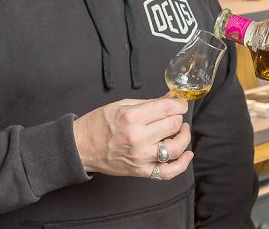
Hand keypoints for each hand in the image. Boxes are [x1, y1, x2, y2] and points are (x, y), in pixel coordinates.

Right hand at [72, 96, 193, 179]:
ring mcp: (140, 157)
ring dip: (183, 137)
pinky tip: (187, 154)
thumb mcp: (122, 105)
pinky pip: (168, 172)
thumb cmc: (98, 124)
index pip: (168, 108)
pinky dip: (182, 165)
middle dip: (178, 117)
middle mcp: (138, 138)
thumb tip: (172, 97)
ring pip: (176, 147)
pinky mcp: (141, 171)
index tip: (180, 102)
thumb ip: (150, 102)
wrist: (81, 147)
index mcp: (132, 117)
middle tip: (174, 114)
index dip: (179, 103)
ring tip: (181, 130)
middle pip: (173, 125)